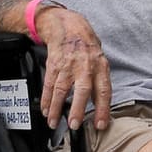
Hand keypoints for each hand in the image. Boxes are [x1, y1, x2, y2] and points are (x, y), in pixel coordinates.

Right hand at [35, 6, 111, 130]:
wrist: (68, 27)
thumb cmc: (86, 47)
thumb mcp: (100, 62)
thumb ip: (100, 83)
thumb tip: (100, 107)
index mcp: (100, 67)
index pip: (104, 91)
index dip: (102, 109)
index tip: (100, 124)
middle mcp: (85, 66)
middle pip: (82, 90)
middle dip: (78, 109)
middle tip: (74, 125)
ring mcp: (68, 66)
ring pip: (61, 90)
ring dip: (56, 108)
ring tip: (54, 123)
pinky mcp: (54, 65)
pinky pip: (49, 85)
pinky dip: (46, 99)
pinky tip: (46, 110)